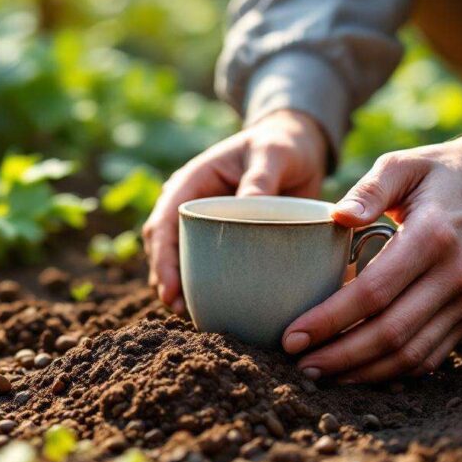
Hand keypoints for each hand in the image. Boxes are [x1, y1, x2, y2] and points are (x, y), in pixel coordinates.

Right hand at [143, 109, 329, 312]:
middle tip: (179, 308)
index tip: (169, 288)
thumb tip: (247, 206)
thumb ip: (261, 176)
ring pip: (182, 260)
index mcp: (191, 183)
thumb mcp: (274, 153)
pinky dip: (206, 286)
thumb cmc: (282, 146)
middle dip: (165, 278)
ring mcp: (206, 226)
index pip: (163, 222)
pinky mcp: (224, 241)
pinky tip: (215, 308)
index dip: (162, 257)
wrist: (299, 151)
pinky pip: (208, 265)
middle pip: (165, 247)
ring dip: (182, 287)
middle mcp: (191, 207)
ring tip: (193, 316)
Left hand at [282, 127, 461, 382]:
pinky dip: (393, 371)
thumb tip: (337, 217)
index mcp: (433, 237)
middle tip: (298, 364)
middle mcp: (457, 275)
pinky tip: (357, 371)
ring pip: (412, 354)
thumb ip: (369, 189)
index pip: (373, 292)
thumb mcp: (402, 164)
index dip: (329, 320)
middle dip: (339, 356)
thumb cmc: (442, 172)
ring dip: (362, 372)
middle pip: (390, 333)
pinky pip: (432, 355)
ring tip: (320, 374)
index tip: (292, 335)